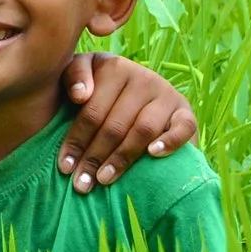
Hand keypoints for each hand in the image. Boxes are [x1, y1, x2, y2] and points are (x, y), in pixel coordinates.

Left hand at [57, 53, 197, 194]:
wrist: (138, 90)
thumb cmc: (101, 87)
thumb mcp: (84, 73)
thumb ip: (74, 76)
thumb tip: (80, 95)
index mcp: (115, 68)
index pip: (92, 112)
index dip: (76, 141)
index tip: (64, 167)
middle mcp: (143, 78)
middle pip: (115, 125)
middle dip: (94, 157)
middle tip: (81, 183)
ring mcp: (167, 94)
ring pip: (143, 130)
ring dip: (122, 158)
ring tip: (104, 179)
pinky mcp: (186, 111)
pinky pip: (184, 127)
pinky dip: (170, 142)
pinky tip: (152, 155)